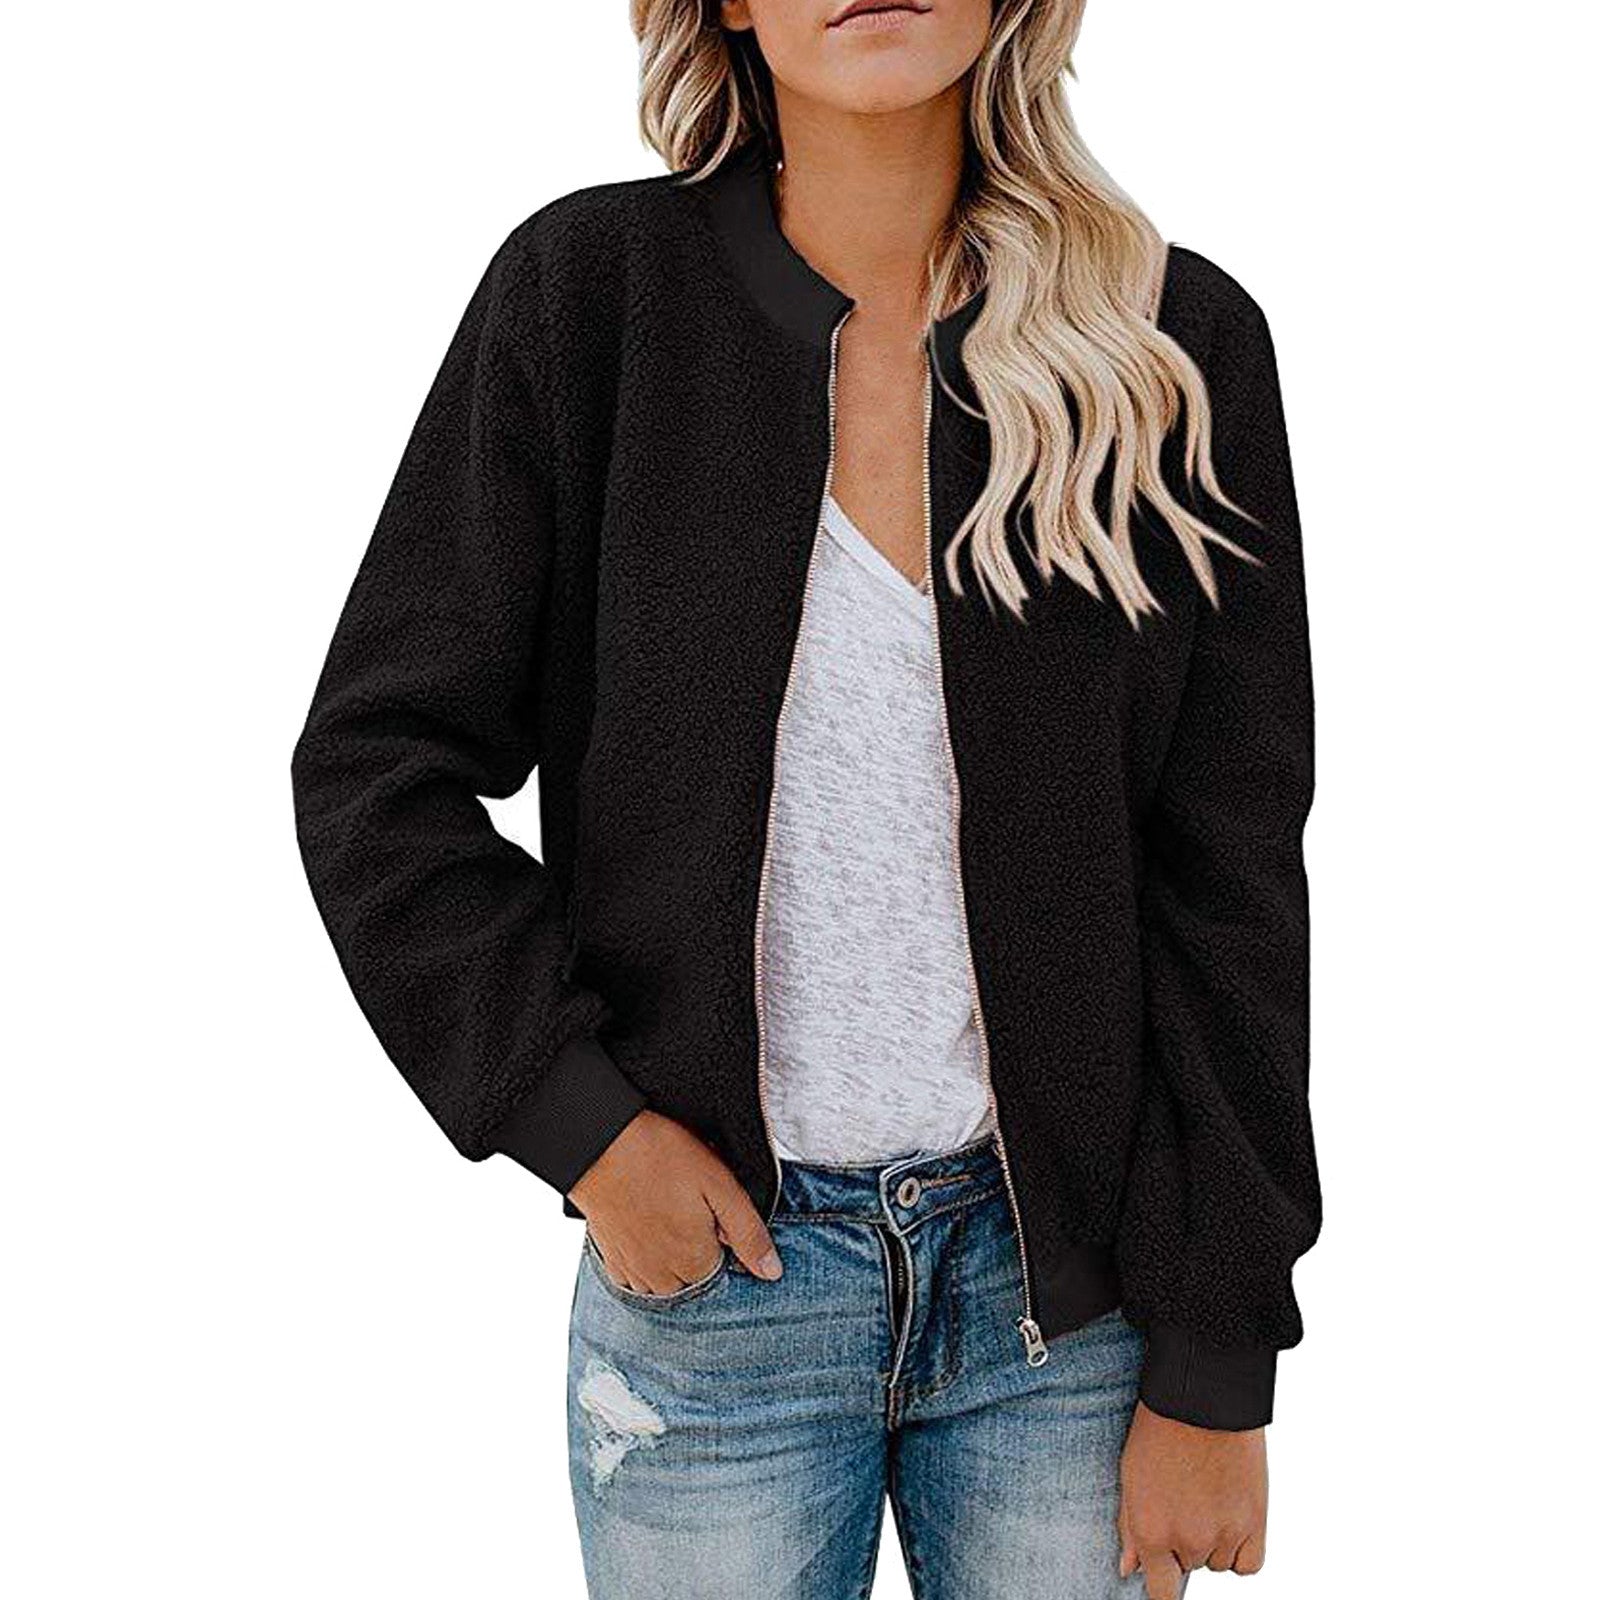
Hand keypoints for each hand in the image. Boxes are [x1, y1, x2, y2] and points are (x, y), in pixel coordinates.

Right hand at [567, 1110, 782, 1291]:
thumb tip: (772, 1272)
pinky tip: (649, 1223)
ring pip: (667, 1281)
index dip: (726, 1240)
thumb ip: (748, 1233)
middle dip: (702, 1248)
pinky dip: (648, 1256)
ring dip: (675, 1256)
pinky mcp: (611, 1260)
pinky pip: (638, 1274)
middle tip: (690, 1204)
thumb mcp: (720, 1186)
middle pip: (697, 1279)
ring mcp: (633, 1272)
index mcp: (695, 1263)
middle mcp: (662, 1279)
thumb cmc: (660, 1157)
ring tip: (669, 1211)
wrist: (599, 1143)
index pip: (727, 1272)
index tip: (715, 1211)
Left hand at [1117, 1401, 1266, 1598]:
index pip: (1161, 1592)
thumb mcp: (1130, 1474)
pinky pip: (1248, 1564)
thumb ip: (1130, 1528)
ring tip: (1206, 1495)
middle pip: (1189, 1566)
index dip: (1162, 1583)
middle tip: (1183, 1498)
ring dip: (1213, 1541)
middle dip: (1184, 1542)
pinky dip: (1241, 1548)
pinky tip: (1231, 1517)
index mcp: (1152, 1531)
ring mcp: (1224, 1534)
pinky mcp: (1256, 1522)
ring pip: (1218, 1562)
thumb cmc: (1160, 1428)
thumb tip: (1129, 1570)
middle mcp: (1189, 1541)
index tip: (1165, 1573)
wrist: (1202, 1397)